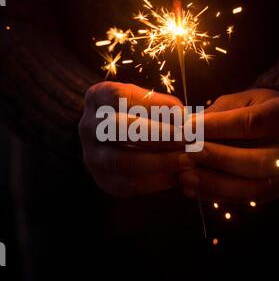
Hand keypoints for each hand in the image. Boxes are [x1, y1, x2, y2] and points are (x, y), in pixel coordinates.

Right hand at [79, 81, 193, 196]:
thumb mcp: (149, 102)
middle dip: (155, 135)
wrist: (123, 141)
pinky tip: (176, 176)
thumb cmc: (144, 114)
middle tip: (184, 140)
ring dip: (158, 161)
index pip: (121, 97)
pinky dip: (155, 181)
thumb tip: (188, 124)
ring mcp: (91, 155)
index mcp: (98, 96)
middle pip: (117, 129)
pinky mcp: (102, 179)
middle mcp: (88, 125)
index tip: (183, 114)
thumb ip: (166, 108)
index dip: (153, 105)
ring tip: (186, 160)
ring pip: (121, 160)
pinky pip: (127, 184)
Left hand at [180, 89, 278, 202]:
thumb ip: (221, 111)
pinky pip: (241, 200)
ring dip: (213, 183)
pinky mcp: (270, 194)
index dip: (217, 126)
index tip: (188, 127)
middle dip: (217, 158)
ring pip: (250, 188)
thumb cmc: (262, 111)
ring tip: (184, 174)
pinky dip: (213, 196)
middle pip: (255, 161)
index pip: (250, 123)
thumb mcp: (247, 100)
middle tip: (189, 151)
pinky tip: (190, 188)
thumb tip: (189, 127)